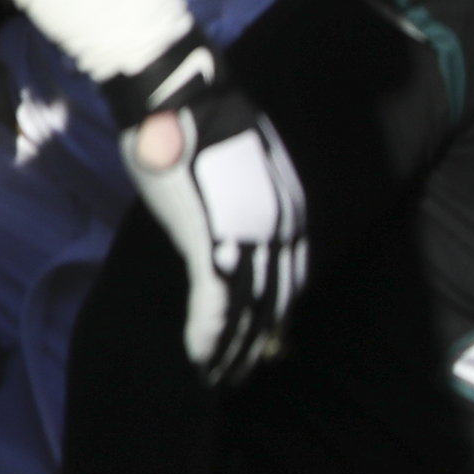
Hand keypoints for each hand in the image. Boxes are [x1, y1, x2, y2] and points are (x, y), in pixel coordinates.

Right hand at [107, 36, 307, 383]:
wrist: (183, 95)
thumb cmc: (197, 114)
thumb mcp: (237, 158)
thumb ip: (239, 192)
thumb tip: (229, 213)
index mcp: (288, 208)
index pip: (290, 273)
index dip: (277, 309)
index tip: (265, 335)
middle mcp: (279, 230)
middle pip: (275, 299)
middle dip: (259, 339)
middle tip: (244, 371)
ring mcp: (248, 239)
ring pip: (249, 311)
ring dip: (235, 351)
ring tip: (221, 378)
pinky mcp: (211, 245)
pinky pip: (216, 305)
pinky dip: (209, 337)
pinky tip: (201, 361)